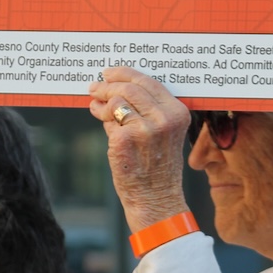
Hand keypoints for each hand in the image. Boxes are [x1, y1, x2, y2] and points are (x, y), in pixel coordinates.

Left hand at [89, 67, 191, 231]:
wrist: (155, 199)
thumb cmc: (157, 166)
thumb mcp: (162, 133)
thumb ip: (144, 110)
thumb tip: (111, 91)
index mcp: (178, 112)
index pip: (149, 82)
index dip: (125, 74)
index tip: (109, 73)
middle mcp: (165, 118)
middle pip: (130, 88)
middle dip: (108, 85)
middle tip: (94, 87)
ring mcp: (145, 129)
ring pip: (117, 101)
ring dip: (102, 101)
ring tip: (95, 104)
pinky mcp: (125, 139)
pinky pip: (109, 120)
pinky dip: (102, 119)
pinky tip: (100, 119)